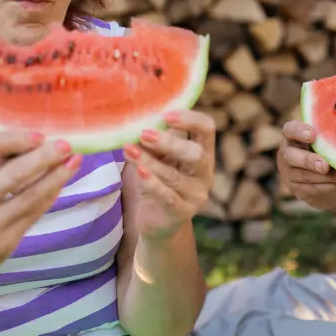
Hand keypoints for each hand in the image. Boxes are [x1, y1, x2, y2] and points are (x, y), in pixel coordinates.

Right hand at [0, 131, 81, 293]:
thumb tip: (25, 143)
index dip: (13, 138)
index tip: (37, 135)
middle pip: (15, 173)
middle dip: (45, 156)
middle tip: (67, 145)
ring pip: (30, 196)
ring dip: (56, 177)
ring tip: (74, 162)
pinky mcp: (3, 244)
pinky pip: (32, 215)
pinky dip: (49, 197)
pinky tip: (59, 185)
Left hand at [122, 110, 215, 239]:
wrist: (158, 220)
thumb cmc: (159, 180)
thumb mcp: (159, 157)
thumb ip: (155, 140)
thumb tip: (138, 115)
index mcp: (203, 152)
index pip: (207, 129)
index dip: (190, 119)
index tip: (165, 115)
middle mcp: (205, 172)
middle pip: (196, 153)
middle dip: (170, 142)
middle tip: (144, 134)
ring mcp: (196, 194)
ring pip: (173, 175)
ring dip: (149, 161)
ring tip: (128, 150)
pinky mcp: (182, 212)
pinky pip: (167, 196)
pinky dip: (152, 182)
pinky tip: (139, 171)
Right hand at [275, 121, 335, 209]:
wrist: (322, 177)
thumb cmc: (325, 150)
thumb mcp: (325, 140)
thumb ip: (331, 137)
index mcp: (292, 136)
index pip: (290, 129)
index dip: (299, 131)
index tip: (313, 135)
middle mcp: (286, 154)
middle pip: (292, 157)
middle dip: (309, 161)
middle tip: (324, 166)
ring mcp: (289, 174)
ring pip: (306, 176)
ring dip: (329, 177)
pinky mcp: (297, 189)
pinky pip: (315, 189)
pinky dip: (333, 186)